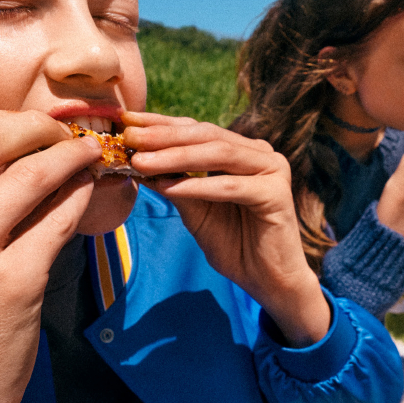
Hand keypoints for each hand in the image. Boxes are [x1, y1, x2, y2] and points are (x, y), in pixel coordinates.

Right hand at [0, 110, 104, 402]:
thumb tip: (15, 130)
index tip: (29, 129)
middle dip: (35, 128)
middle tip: (65, 134)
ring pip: (28, 174)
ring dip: (67, 155)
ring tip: (87, 153)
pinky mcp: (10, 283)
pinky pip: (56, 218)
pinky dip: (78, 194)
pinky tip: (88, 188)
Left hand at [122, 110, 331, 344]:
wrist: (268, 281)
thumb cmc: (234, 243)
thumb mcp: (195, 210)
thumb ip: (173, 183)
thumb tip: (135, 160)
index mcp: (241, 150)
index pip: (196, 129)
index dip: (160, 123)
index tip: (126, 121)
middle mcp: (259, 153)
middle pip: (206, 135)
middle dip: (164, 136)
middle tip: (130, 136)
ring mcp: (272, 170)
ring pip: (218, 155)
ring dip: (176, 157)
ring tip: (142, 161)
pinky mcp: (277, 194)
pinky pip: (230, 186)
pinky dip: (198, 187)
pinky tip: (169, 189)